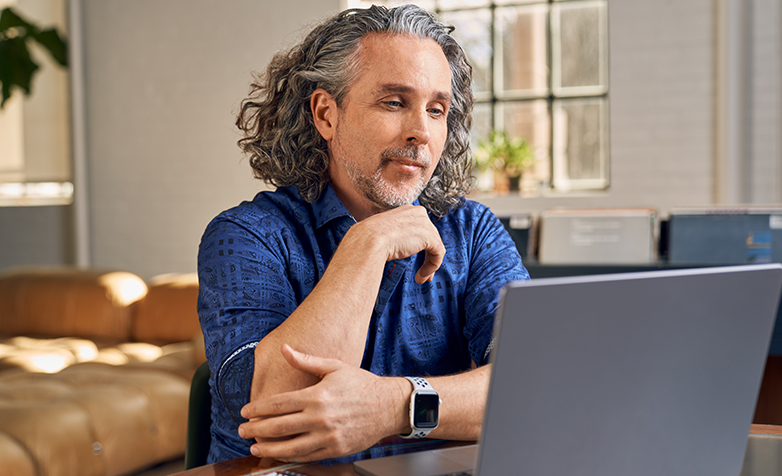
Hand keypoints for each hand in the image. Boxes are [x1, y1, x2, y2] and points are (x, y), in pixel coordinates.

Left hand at [238, 344, 409, 461]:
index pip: (278, 404)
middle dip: (256, 429)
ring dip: (268, 448)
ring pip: (290, 447)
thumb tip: (285, 349)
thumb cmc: (362, 384)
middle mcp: (320, 417)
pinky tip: (279, 455)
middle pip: (278, 427)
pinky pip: (307, 456)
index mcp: (317, 395)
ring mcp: (327, 436)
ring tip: (254, 447)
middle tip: (242, 430)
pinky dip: (289, 457)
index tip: (245, 411)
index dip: (258, 409)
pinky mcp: (335, 450)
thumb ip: (306, 361)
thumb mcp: (334, 366)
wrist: (389, 406)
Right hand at [350, 204, 444, 283]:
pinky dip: (432, 266)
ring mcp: (425, 223)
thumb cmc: (371, 239)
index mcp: (408, 210)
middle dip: (428, 257)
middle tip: (424, 274)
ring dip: (430, 265)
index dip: (422, 247)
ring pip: (435, 247)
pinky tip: (422, 276)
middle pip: (431, 238)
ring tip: (421, 278)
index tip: (418, 260)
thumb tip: (403, 247)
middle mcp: (419, 213)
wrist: (369, 240)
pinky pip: (438, 253)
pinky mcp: (429, 236)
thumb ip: (399, 236)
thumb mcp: (387, 233)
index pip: (421, 229)